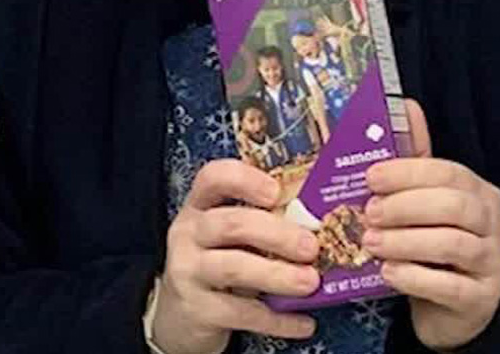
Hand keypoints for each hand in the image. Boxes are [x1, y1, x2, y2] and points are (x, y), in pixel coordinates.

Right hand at [152, 159, 318, 353]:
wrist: (180, 314)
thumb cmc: (218, 262)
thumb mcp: (231, 236)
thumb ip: (263, 223)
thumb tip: (319, 222)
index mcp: (201, 206)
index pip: (213, 177)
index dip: (244, 179)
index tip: (276, 191)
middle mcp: (189, 233)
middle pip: (231, 224)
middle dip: (276, 234)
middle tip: (311, 247)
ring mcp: (188, 271)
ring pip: (234, 268)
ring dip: (278, 274)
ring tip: (310, 282)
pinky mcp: (196, 309)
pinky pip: (241, 313)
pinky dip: (277, 319)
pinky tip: (303, 322)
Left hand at [364, 99, 499, 350]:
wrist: (453, 311)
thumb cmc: (435, 249)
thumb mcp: (427, 204)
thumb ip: (418, 161)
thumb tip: (405, 105)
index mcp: (480, 194)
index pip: (450, 173)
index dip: (409, 173)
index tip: (371, 177)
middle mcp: (494, 225)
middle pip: (455, 207)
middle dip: (406, 206)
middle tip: (369, 212)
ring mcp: (492, 264)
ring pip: (453, 245)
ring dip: (406, 241)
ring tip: (371, 242)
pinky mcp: (480, 300)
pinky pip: (450, 287)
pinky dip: (415, 277)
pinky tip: (388, 273)